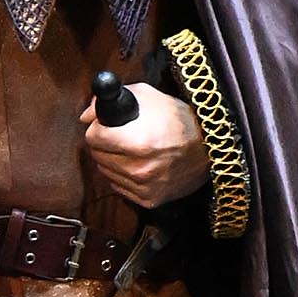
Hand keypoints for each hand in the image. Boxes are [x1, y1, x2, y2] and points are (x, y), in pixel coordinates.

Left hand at [78, 84, 210, 209]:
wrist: (210, 146)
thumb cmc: (179, 119)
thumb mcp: (147, 97)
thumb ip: (111, 101)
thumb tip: (87, 115)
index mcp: (137, 142)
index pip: (93, 138)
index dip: (98, 128)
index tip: (106, 125)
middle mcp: (139, 168)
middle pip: (97, 155)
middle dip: (104, 144)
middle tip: (120, 136)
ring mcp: (144, 187)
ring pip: (106, 172)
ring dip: (113, 160)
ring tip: (132, 149)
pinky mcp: (150, 199)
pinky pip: (119, 187)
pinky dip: (123, 175)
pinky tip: (139, 164)